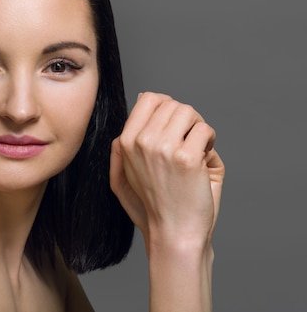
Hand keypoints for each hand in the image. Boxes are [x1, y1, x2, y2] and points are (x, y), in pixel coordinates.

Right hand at [110, 92, 224, 251]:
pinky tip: (204, 160)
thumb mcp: (122, 175)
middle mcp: (141, 142)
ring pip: (189, 112)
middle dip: (186, 118)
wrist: (173, 233)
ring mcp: (163, 148)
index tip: (177, 125)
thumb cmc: (152, 206)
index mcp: (126, 142)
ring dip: (199, 127)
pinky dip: (210, 142)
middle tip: (191, 140)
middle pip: (172, 104)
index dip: (168, 106)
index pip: (149, 98)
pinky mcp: (186, 158)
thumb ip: (122, 142)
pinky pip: (205, 130)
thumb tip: (140, 99)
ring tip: (198, 148)